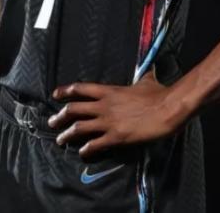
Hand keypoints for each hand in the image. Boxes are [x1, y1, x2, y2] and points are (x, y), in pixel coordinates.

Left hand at [47, 70, 185, 159]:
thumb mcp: (147, 80)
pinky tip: (82, 153)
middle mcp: (104, 106)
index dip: (65, 91)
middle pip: (73, 110)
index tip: (55, 95)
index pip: (81, 88)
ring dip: (66, 135)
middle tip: (52, 123)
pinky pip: (95, 145)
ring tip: (60, 140)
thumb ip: (142, 75)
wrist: (167, 108)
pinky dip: (86, 150)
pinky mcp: (116, 137)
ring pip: (79, 129)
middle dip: (59, 117)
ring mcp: (108, 122)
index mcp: (109, 90)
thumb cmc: (158, 93)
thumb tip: (149, 67)